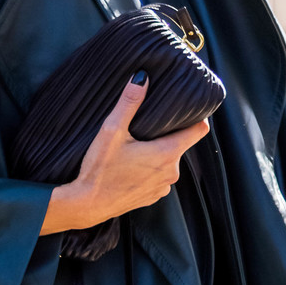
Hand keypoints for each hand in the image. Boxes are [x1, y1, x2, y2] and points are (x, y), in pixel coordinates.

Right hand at [39, 78, 210, 236]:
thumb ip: (129, 103)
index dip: (197, 117)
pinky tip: (131, 166)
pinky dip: (150, 170)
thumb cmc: (99, 170)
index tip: (190, 109)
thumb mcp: (111, 132)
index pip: (199, 130)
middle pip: (180, 145)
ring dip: (158, 154)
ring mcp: (163, 187)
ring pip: (168, 162)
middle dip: (168, 135)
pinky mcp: (152, 197)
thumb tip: (142, 78)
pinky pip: (158, 177)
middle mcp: (172, 172)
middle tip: (149, 126)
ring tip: (137, 147)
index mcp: (168, 153)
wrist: (86, 205)